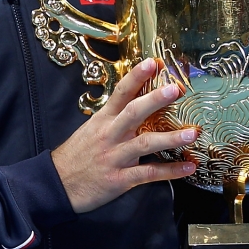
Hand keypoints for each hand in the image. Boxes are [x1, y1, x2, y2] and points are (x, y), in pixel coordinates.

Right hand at [51, 59, 198, 213]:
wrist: (57, 184)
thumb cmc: (76, 156)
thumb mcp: (90, 131)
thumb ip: (112, 120)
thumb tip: (136, 105)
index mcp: (102, 121)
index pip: (120, 93)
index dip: (136, 77)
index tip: (152, 63)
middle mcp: (110, 135)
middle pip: (134, 113)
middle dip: (155, 100)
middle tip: (175, 89)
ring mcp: (115, 157)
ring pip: (145, 143)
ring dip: (170, 138)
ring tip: (192, 133)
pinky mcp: (120, 179)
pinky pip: (148, 173)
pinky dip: (170, 171)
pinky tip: (188, 167)